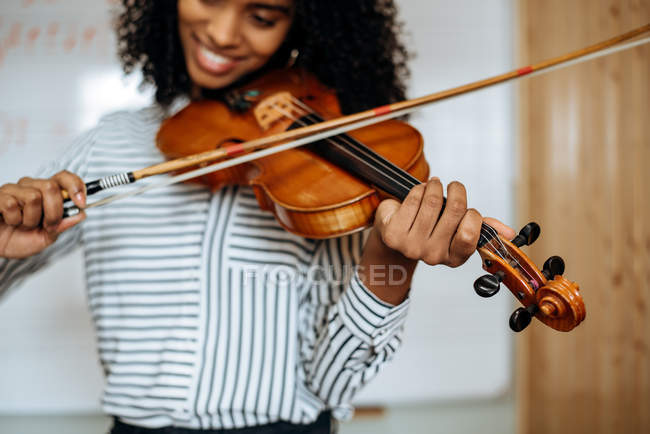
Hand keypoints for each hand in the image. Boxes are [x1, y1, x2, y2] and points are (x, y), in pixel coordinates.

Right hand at [0, 171, 85, 258]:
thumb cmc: (20, 239)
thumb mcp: (47, 237)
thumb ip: (63, 225)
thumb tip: (81, 213)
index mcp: (46, 192)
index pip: (64, 177)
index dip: (76, 186)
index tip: (82, 203)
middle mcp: (30, 187)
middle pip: (51, 187)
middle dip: (54, 212)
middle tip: (46, 225)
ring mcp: (13, 190)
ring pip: (33, 197)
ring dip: (31, 219)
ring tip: (23, 224)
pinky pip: (12, 204)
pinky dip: (14, 219)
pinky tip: (9, 221)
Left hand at [374, 177, 514, 266]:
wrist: (396, 234)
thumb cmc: (430, 227)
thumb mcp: (457, 229)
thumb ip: (482, 228)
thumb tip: (509, 233)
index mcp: (454, 258)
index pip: (470, 235)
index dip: (472, 215)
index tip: (468, 209)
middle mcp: (432, 256)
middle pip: (455, 211)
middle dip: (457, 191)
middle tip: (454, 186)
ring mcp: (411, 247)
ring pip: (433, 202)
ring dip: (435, 186)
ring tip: (434, 185)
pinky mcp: (394, 234)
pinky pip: (414, 199)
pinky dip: (419, 189)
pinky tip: (419, 191)